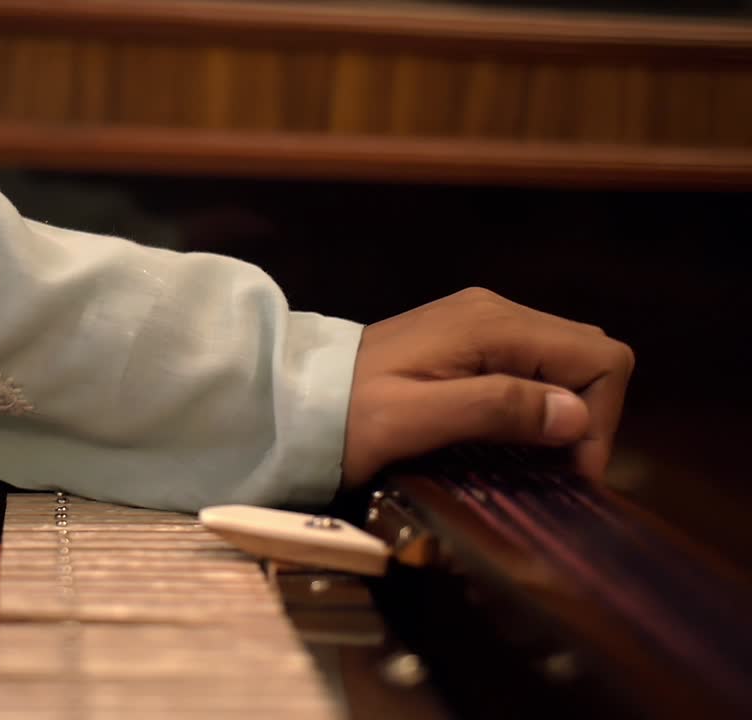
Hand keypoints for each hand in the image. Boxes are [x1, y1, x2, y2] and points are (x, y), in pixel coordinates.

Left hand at [342, 288, 634, 485]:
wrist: (292, 398)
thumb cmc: (347, 416)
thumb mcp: (416, 420)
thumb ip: (495, 409)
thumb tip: (575, 415)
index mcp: (492, 325)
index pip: (599, 358)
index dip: (599, 418)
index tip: (567, 471)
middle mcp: (495, 312)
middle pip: (587, 355)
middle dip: (585, 415)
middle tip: (551, 469)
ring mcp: (479, 323)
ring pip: (561, 362)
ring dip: (559, 412)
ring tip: (529, 458)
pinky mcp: (465, 341)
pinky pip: (529, 366)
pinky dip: (534, 402)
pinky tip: (507, 436)